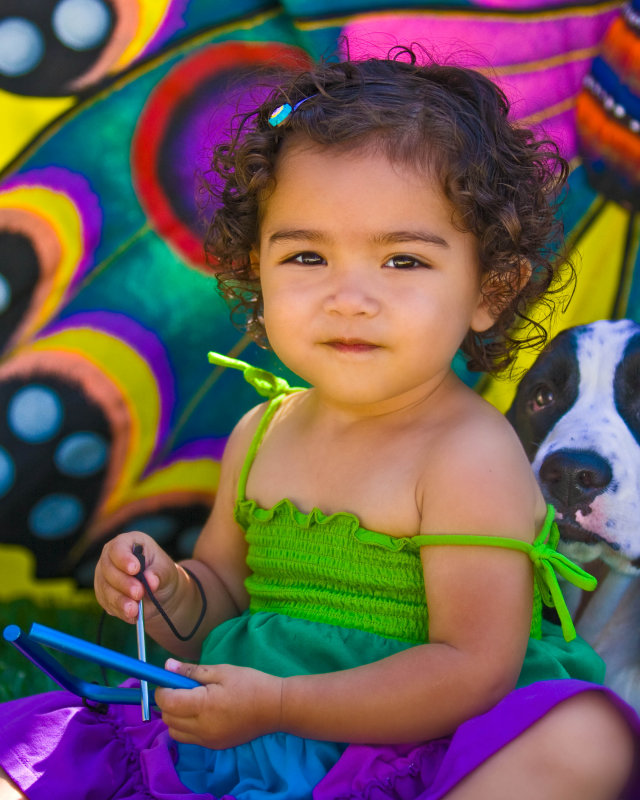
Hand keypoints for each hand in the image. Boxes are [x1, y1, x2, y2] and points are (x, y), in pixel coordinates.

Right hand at [94, 531, 178, 623]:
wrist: (158, 592)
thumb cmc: (160, 573)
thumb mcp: (166, 570)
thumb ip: (158, 574)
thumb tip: (151, 581)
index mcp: (127, 543)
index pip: (118, 548)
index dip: (124, 558)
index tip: (135, 569)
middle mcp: (110, 558)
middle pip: (108, 569)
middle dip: (124, 583)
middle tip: (139, 592)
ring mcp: (104, 577)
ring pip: (105, 589)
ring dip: (120, 600)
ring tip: (135, 609)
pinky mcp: (104, 595)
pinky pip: (108, 604)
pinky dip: (120, 610)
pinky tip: (132, 615)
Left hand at [155, 660, 282, 748]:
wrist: (275, 708)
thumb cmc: (251, 683)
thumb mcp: (222, 670)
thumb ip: (192, 671)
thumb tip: (167, 666)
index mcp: (203, 705)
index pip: (167, 702)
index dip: (162, 689)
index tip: (169, 679)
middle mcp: (201, 728)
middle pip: (168, 718)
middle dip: (168, 702)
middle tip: (182, 687)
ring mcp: (207, 740)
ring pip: (175, 731)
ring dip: (175, 716)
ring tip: (192, 701)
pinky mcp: (214, 746)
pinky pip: (189, 738)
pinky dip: (187, 726)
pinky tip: (203, 713)